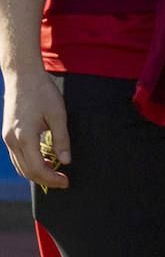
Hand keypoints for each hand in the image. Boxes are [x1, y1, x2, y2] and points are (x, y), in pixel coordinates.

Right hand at [1, 71, 69, 189]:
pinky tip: (42, 161)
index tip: (66, 181)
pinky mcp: (7, 133)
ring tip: (54, 172)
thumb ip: (62, 139)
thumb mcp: (58, 113)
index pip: (37, 169)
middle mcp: (12, 140)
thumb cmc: (42, 91)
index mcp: (25, 137)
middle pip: (27, 171)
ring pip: (20, 166)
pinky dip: (29, 163)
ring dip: (36, 173)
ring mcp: (7, 138)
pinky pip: (16, 156)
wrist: (22, 75)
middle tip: (63, 180)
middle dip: (45, 179)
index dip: (52, 179)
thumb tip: (65, 161)